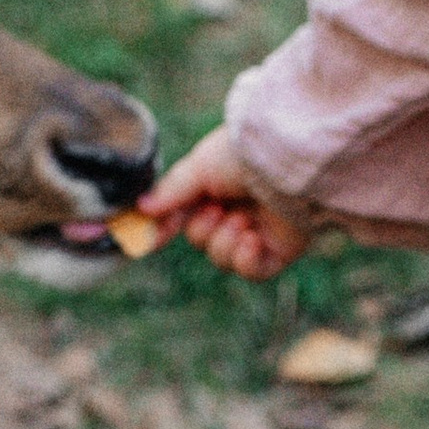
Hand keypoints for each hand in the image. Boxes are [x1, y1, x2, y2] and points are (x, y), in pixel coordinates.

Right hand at [140, 126, 315, 280]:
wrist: (286, 163)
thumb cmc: (243, 156)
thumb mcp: (199, 167)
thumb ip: (172, 192)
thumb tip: (142, 208)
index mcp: (217, 186)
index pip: (184, 214)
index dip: (165, 229)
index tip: (145, 241)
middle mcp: (237, 208)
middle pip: (201, 240)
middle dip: (204, 229)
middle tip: (218, 211)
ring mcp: (259, 230)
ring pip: (223, 258)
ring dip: (225, 241)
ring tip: (243, 220)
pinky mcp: (280, 250)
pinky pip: (252, 271)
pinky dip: (246, 259)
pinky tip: (252, 239)